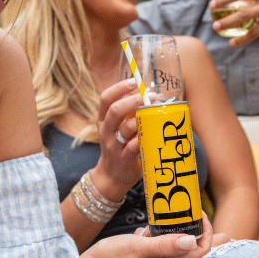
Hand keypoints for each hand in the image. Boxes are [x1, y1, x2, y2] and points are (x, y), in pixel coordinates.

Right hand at [68, 212, 213, 257]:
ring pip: (176, 241)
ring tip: (173, 212)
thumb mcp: (138, 248)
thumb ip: (164, 245)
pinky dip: (158, 231)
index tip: (197, 213)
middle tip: (193, 209)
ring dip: (177, 227)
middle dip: (197, 227)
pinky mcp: (146, 253)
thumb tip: (192, 240)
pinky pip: (159, 241)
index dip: (205, 231)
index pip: (200, 249)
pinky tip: (148, 226)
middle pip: (193, 246)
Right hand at [91, 78, 151, 200]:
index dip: (119, 88)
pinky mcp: (123, 158)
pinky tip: (153, 132)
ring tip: (155, 112)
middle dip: (134, 100)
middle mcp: (105, 131)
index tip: (134, 81)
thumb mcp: (117, 128)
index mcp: (103, 120)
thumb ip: (128, 114)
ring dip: (142, 118)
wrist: (112, 176)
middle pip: (115, 110)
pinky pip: (134, 145)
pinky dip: (144, 137)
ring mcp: (113, 145)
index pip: (105, 98)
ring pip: (126, 128)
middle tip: (150, 96)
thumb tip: (151, 96)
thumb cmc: (120, 146)